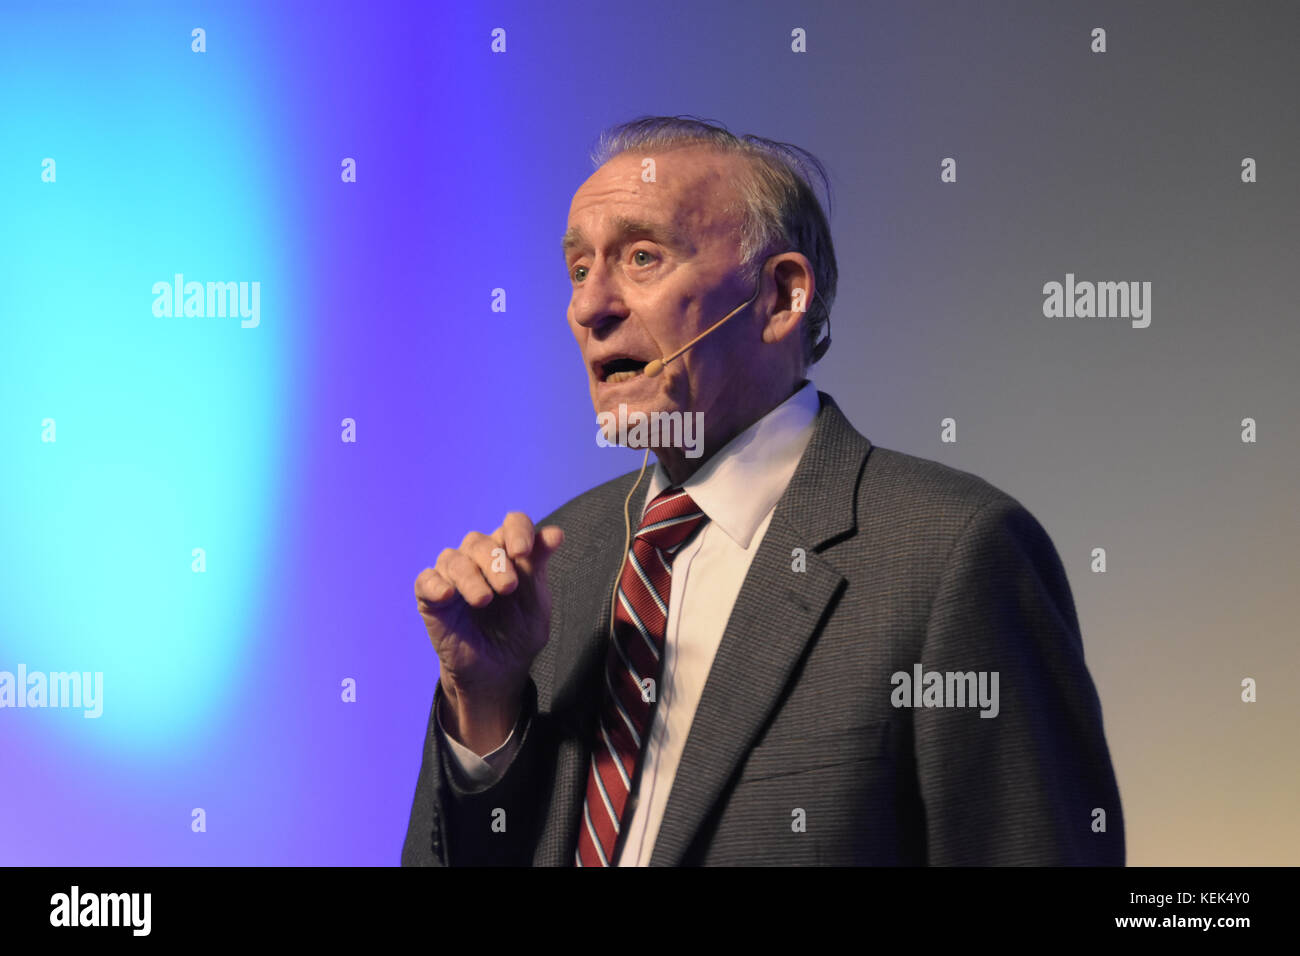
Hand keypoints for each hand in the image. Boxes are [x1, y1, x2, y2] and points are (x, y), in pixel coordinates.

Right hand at [414, 513, 563, 753]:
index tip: (523, 552)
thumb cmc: (518, 632)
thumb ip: (540, 567)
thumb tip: (555, 533)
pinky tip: (448, 595)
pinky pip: (426, 580)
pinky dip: (435, 584)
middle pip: (479, 541)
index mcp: (508, 553)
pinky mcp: (431, 598)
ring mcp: (452, 576)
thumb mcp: (537, 602)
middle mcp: (478, 558)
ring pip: (452, 558)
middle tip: (509, 588)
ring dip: (469, 575)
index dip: (517, 530)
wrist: (497, 672)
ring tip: (484, 600)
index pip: (511, 524)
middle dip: (495, 561)